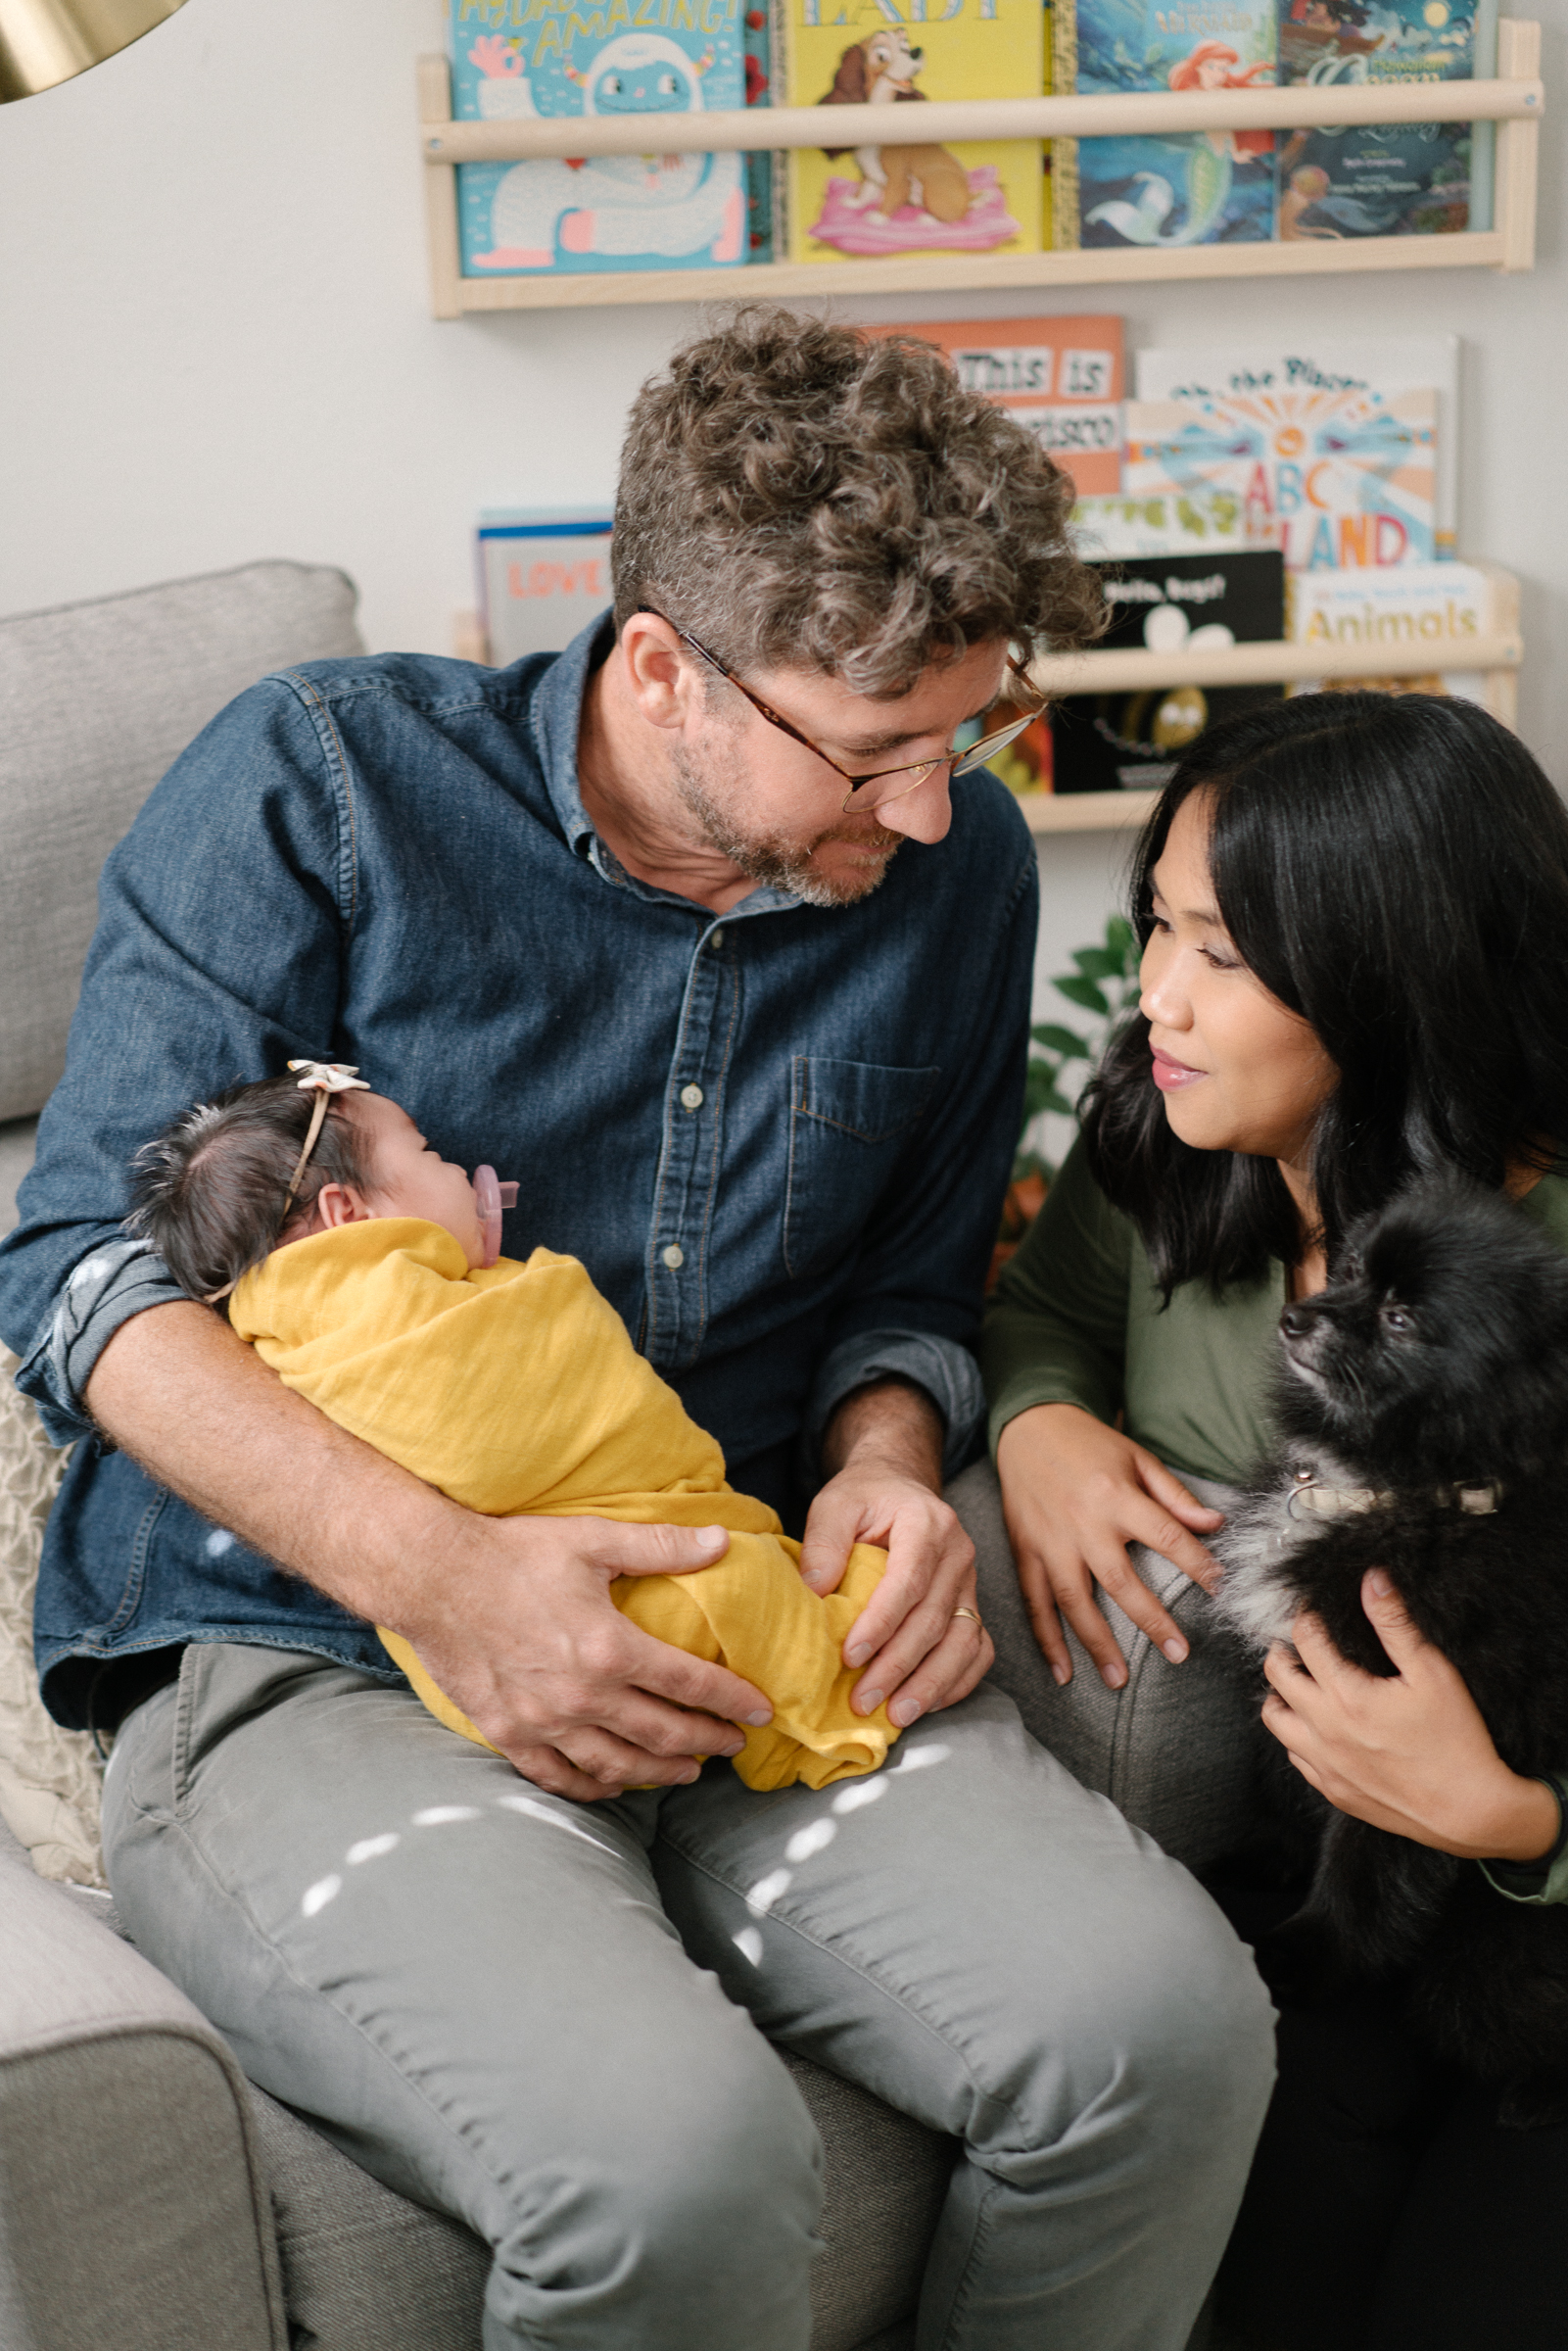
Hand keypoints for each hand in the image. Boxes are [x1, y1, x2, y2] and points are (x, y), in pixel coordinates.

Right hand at [391, 1513, 775, 1802]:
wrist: (432, 1577)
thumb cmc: (513, 1553)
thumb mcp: (592, 1539)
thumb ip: (661, 1546)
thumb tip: (721, 1542)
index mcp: (610, 1648)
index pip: (690, 1684)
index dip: (731, 1700)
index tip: (760, 1710)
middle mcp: (582, 1697)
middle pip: (663, 1734)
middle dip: (707, 1742)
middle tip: (733, 1746)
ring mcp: (544, 1723)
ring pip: (617, 1765)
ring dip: (660, 1772)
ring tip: (687, 1771)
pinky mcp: (509, 1734)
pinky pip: (560, 1777)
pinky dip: (594, 1787)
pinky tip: (614, 1784)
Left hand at [798, 1381, 991, 1729]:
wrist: (898, 1486)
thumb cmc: (864, 1498)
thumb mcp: (835, 1504)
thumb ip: (824, 1541)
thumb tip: (814, 1590)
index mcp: (927, 1523)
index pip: (909, 1581)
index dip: (881, 1623)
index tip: (851, 1656)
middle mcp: (958, 1553)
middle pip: (935, 1619)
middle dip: (899, 1666)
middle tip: (864, 1700)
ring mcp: (970, 1581)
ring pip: (963, 1641)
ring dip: (931, 1683)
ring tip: (897, 1715)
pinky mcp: (972, 1604)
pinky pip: (978, 1649)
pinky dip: (957, 1681)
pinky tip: (927, 1704)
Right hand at [994, 1403, 1223, 1688]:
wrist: (1028, 1426)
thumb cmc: (1090, 1443)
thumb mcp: (1137, 1458)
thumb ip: (1175, 1496)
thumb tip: (1215, 1525)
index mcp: (1115, 1495)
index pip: (1165, 1536)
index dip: (1196, 1564)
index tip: (1219, 1590)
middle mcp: (1082, 1522)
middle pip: (1119, 1580)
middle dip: (1151, 1620)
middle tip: (1179, 1653)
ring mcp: (1050, 1541)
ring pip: (1074, 1600)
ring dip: (1096, 1643)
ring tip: (1119, 1679)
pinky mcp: (1026, 1551)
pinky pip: (1035, 1601)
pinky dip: (1046, 1639)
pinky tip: (1062, 1671)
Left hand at [1262, 1571, 1560, 1862]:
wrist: (1471, 1810)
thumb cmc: (1456, 1740)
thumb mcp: (1432, 1672)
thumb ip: (1395, 1624)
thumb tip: (1372, 1580)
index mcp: (1346, 1697)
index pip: (1305, 1640)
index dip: (1305, 1615)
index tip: (1311, 1607)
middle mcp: (1324, 1732)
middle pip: (1277, 1676)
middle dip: (1282, 1650)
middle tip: (1297, 1640)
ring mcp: (1325, 1765)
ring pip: (1275, 1721)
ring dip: (1280, 1695)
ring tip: (1300, 1680)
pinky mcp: (1333, 1791)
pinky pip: (1294, 1757)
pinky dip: (1295, 1734)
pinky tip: (1315, 1724)